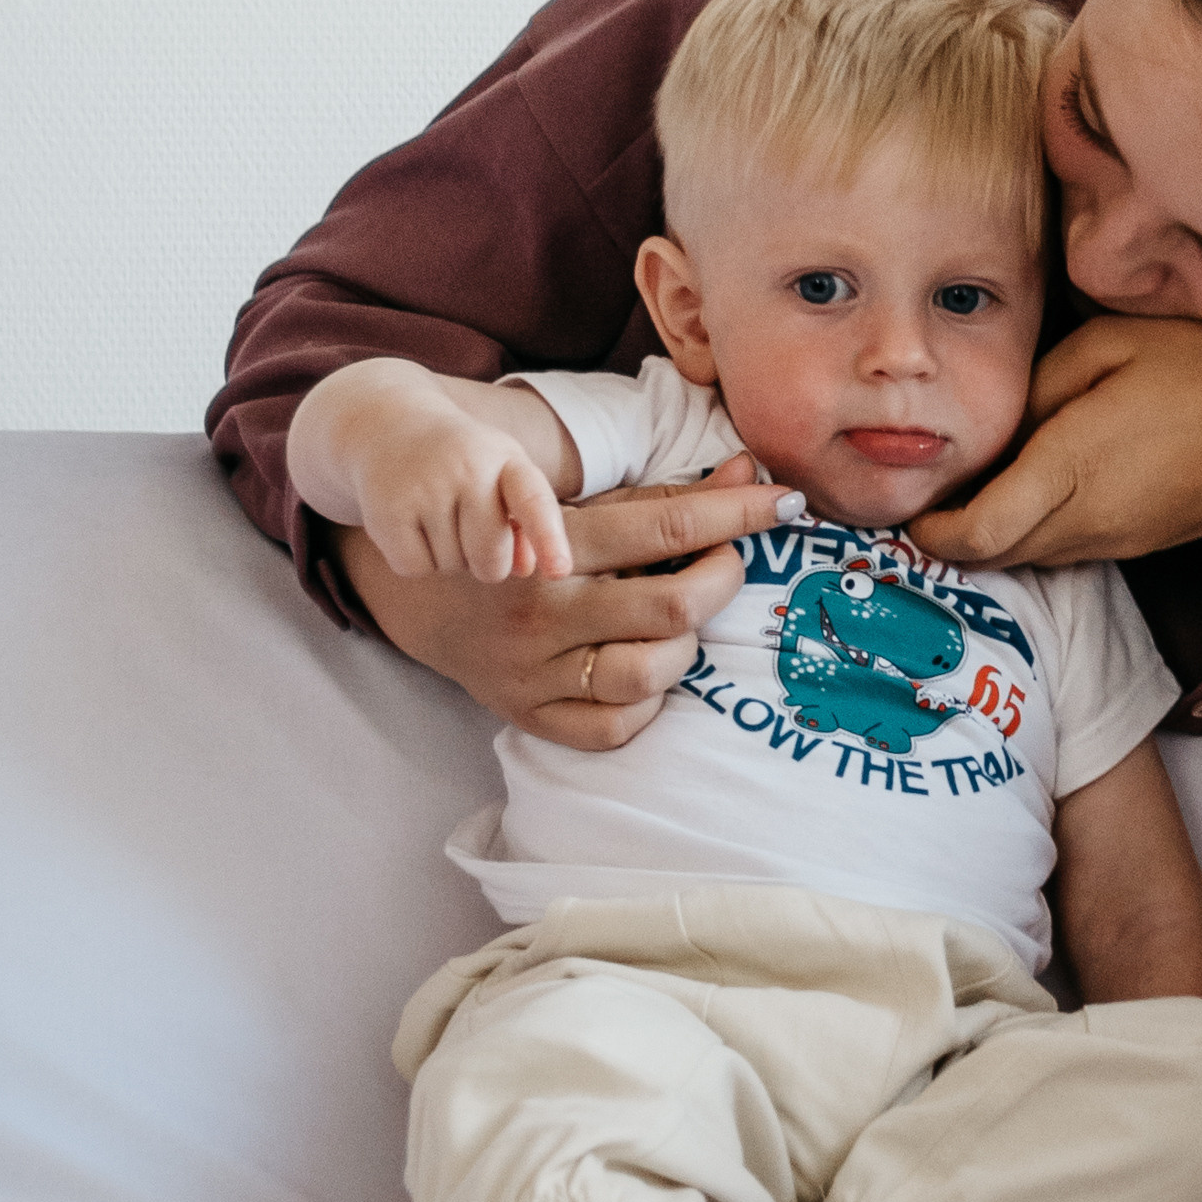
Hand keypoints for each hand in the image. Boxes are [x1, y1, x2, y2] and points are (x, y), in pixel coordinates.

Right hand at [341, 457, 795, 748]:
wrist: (414, 589)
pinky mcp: (527, 714)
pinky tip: (647, 670)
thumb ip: (666, 495)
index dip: (741, 514)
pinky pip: (613, 727)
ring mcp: (532, 670)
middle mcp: (542, 611)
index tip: (787, 504)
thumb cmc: (518, 538)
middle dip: (722, 580)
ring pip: (650, 675)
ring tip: (677, 623)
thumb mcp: (581, 504)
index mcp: (555, 544)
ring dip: (686, 649)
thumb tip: (750, 473)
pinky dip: (648, 704)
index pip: (669, 527)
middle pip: (672, 609)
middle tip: (725, 564)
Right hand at [354, 401, 574, 585]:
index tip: (559, 571)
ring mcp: (424, 487)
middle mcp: (466, 468)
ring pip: (451, 566)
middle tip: (469, 530)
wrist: (390, 425)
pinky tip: (410, 524)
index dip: (548, 538)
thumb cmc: (462, 461)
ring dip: (447, 555)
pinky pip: (414, 566)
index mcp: (505, 458)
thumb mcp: (501, 476)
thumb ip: (526, 522)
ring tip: (434, 513)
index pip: (532, 500)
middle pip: (490, 557)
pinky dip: (414, 559)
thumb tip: (526, 569)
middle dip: (486, 562)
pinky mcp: (387, 509)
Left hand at [915, 315, 1201, 570]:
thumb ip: (1037, 389)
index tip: (911, 503)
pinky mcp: (1144, 545)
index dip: (931, 531)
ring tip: (978, 487)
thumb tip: (995, 429)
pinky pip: (1071, 550)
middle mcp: (1092, 522)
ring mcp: (1122, 542)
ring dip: (996, 535)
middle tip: (928, 493)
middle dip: (953, 536)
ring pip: (1032, 558)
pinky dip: (1038, 532)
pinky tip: (1041, 487)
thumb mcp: (1107, 347)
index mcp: (1073, 469)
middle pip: (996, 556)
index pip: (976, 534)